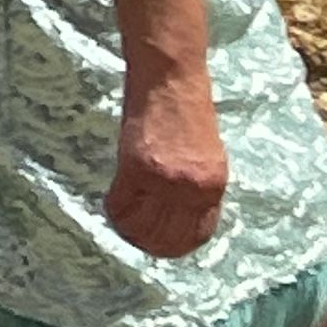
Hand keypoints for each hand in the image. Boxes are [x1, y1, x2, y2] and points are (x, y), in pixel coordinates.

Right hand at [108, 76, 228, 257]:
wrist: (172, 80)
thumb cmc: (188, 111)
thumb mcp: (205, 155)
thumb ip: (195, 186)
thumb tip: (178, 214)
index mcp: (213, 186)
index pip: (197, 234)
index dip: (177, 246)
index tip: (162, 246)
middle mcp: (192, 189)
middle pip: (168, 237)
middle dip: (150, 244)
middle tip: (136, 237)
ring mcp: (164, 180)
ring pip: (141, 226)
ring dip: (129, 229)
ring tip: (122, 221)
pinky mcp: (137, 167)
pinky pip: (122, 204)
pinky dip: (114, 210)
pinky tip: (112, 203)